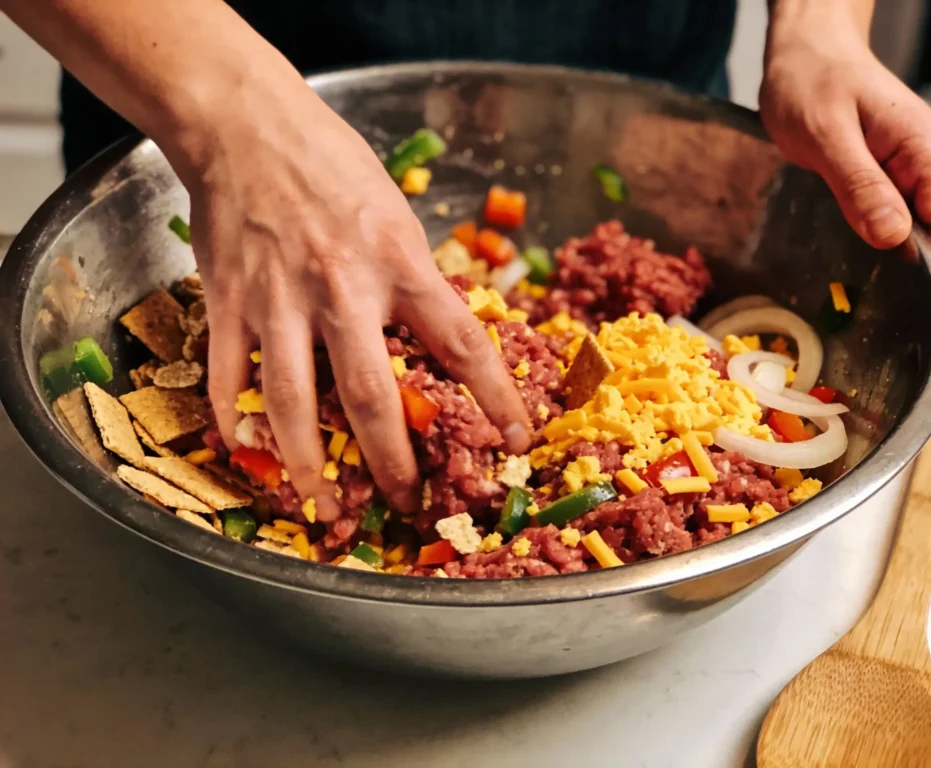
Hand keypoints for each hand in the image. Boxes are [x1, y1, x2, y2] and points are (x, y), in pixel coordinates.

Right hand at [168, 72, 530, 518]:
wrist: (245, 125)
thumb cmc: (331, 163)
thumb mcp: (396, 215)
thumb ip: (414, 277)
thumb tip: (435, 336)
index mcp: (399, 262)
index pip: (461, 344)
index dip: (495, 398)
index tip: (518, 440)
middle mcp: (342, 288)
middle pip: (372, 394)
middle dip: (393, 459)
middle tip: (409, 502)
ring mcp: (279, 300)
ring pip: (292, 401)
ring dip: (307, 460)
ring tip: (321, 500)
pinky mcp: (227, 301)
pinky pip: (227, 375)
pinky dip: (234, 419)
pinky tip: (244, 452)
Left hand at [759, 4, 930, 263]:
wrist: (809, 55)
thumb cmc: (812, 84)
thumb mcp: (825, 137)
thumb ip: (860, 188)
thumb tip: (893, 237)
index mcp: (929, 150)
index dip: (922, 257)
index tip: (878, 257)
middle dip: (898, 247)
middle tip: (846, 220)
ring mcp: (926, 168)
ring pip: (920, 229)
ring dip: (880, 232)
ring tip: (840, 197)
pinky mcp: (906, 174)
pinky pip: (902, 215)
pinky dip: (874, 220)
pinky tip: (846, 197)